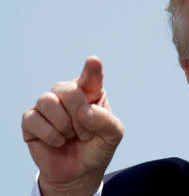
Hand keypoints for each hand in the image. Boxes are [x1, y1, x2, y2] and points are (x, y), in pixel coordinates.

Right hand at [22, 56, 123, 195]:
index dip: (91, 69)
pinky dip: (50, 134)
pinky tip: (58, 142)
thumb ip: (105, 121)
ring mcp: (48, 106)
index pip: (91, 76)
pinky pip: (33, 119)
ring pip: (47, 100)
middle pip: (67, 89)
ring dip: (63, 124)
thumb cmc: (98, 147)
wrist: (80, 172)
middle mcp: (68, 94)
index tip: (93, 62)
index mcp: (91, 92)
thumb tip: (83, 112)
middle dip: (78, 114)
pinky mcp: (31, 121)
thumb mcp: (113, 135)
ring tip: (71, 136)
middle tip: (86, 133)